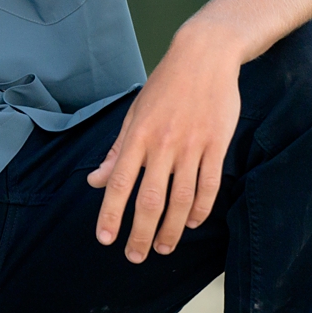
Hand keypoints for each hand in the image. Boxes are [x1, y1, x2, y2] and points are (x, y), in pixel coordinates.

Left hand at [86, 25, 242, 262]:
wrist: (204, 56)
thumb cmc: (165, 85)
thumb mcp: (134, 113)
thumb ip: (117, 150)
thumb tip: (95, 181)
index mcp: (137, 135)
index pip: (120, 183)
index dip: (110, 214)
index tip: (105, 239)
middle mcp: (162, 144)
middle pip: (150, 199)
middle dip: (140, 233)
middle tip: (136, 256)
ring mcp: (191, 146)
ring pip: (181, 199)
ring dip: (171, 229)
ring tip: (163, 247)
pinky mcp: (216, 145)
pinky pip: (208, 186)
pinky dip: (200, 209)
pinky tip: (191, 222)